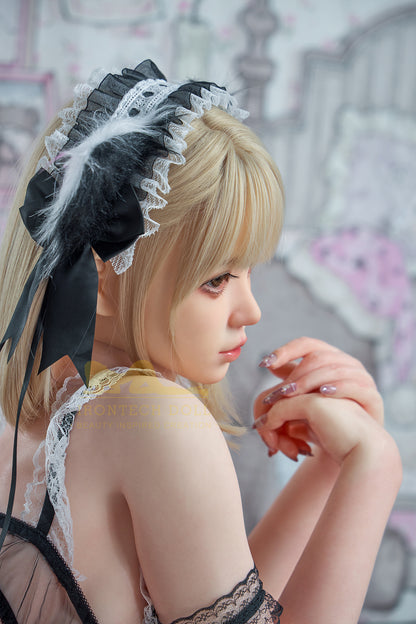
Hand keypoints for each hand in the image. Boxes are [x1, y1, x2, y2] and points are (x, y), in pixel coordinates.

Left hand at [253, 337, 383, 462]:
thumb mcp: (304, 399)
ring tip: (292, 394)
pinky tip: (323, 393)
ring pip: (335, 369)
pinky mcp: (373, 397)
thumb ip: (291, 382)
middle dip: (296, 374)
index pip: (307, 344)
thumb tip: (269, 365)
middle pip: (319, 356)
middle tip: (279, 392)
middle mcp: (349, 364)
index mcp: (331, 358)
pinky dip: (339, 387)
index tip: (264, 364)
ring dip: (310, 381)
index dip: (285, 351)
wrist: (354, 447)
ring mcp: (363, 379)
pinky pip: (357, 385)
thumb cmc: (327, 421)